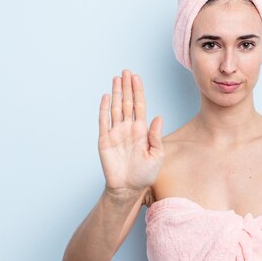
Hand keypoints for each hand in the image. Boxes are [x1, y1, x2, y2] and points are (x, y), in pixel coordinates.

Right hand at [98, 69, 164, 194]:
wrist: (128, 189)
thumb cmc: (145, 174)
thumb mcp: (157, 155)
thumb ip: (156, 136)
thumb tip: (158, 117)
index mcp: (141, 130)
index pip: (139, 105)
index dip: (138, 91)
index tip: (136, 77)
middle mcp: (128, 128)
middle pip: (127, 102)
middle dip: (127, 87)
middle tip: (126, 71)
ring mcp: (116, 133)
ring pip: (115, 108)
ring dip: (116, 93)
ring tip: (117, 78)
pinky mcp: (104, 140)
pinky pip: (103, 121)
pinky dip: (104, 109)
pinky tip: (106, 96)